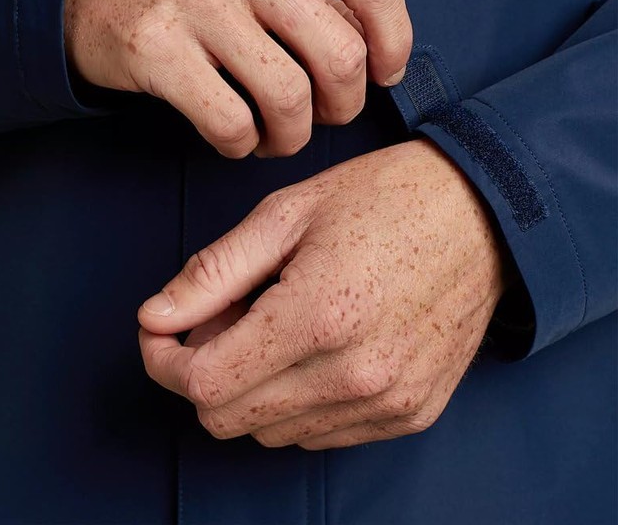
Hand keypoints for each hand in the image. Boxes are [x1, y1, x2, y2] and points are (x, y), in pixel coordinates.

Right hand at [65, 0, 411, 157]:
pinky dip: (242, 145)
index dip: (394, 43)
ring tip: (277, 134)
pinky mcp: (155, 45)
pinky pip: (231, 122)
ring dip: (292, 135)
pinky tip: (236, 138)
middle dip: (344, 105)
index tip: (383, 72)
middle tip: (326, 114)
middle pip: (339, 55)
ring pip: (288, 97)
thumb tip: (373, 49)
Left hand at [138, 139, 506, 448]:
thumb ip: (212, 272)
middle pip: (229, 420)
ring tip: (270, 325)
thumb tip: (154, 317)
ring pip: (270, 434)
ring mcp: (386, 403)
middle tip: (220, 317)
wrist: (481, 215)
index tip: (161, 331)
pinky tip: (309, 348)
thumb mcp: (285, 215)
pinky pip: (320, 435)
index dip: (163, 361)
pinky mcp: (409, 414)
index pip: (205, 385)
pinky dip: (294, 402)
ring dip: (249, 388)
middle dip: (202, 373)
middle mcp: (354, 376)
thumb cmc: (382, 199)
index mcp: (316, 317)